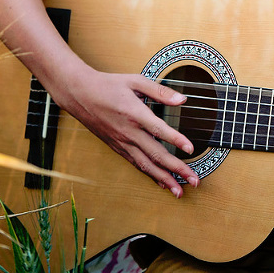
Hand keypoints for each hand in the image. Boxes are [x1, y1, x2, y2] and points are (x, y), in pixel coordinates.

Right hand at [52, 66, 198, 197]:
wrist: (80, 95)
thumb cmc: (108, 85)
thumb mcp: (135, 81)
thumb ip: (160, 91)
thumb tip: (182, 99)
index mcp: (135, 113)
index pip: (158, 129)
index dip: (175, 140)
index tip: (190, 149)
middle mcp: (129, 132)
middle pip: (156, 154)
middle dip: (177, 169)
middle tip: (194, 180)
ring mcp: (122, 142)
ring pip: (146, 165)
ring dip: (164, 179)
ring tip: (179, 191)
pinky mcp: (117, 147)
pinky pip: (136, 164)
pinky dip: (150, 175)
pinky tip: (161, 182)